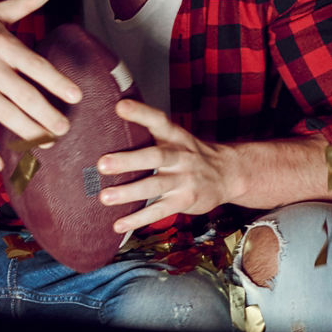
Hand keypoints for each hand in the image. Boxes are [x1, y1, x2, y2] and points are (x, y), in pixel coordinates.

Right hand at [0, 0, 79, 171]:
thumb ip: (26, 3)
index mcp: (2, 44)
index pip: (38, 67)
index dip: (59, 83)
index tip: (77, 96)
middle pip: (26, 96)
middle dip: (48, 116)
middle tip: (65, 129)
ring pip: (5, 116)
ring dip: (28, 133)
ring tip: (46, 142)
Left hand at [97, 100, 236, 232]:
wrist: (229, 174)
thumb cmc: (191, 154)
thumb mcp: (178, 138)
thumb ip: (150, 132)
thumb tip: (110, 120)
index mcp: (176, 136)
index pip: (158, 120)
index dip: (140, 112)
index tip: (119, 106)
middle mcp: (180, 156)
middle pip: (155, 156)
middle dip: (129, 160)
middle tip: (102, 164)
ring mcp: (184, 179)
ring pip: (155, 185)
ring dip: (129, 192)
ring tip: (105, 197)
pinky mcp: (185, 200)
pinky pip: (160, 211)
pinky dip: (138, 219)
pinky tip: (119, 225)